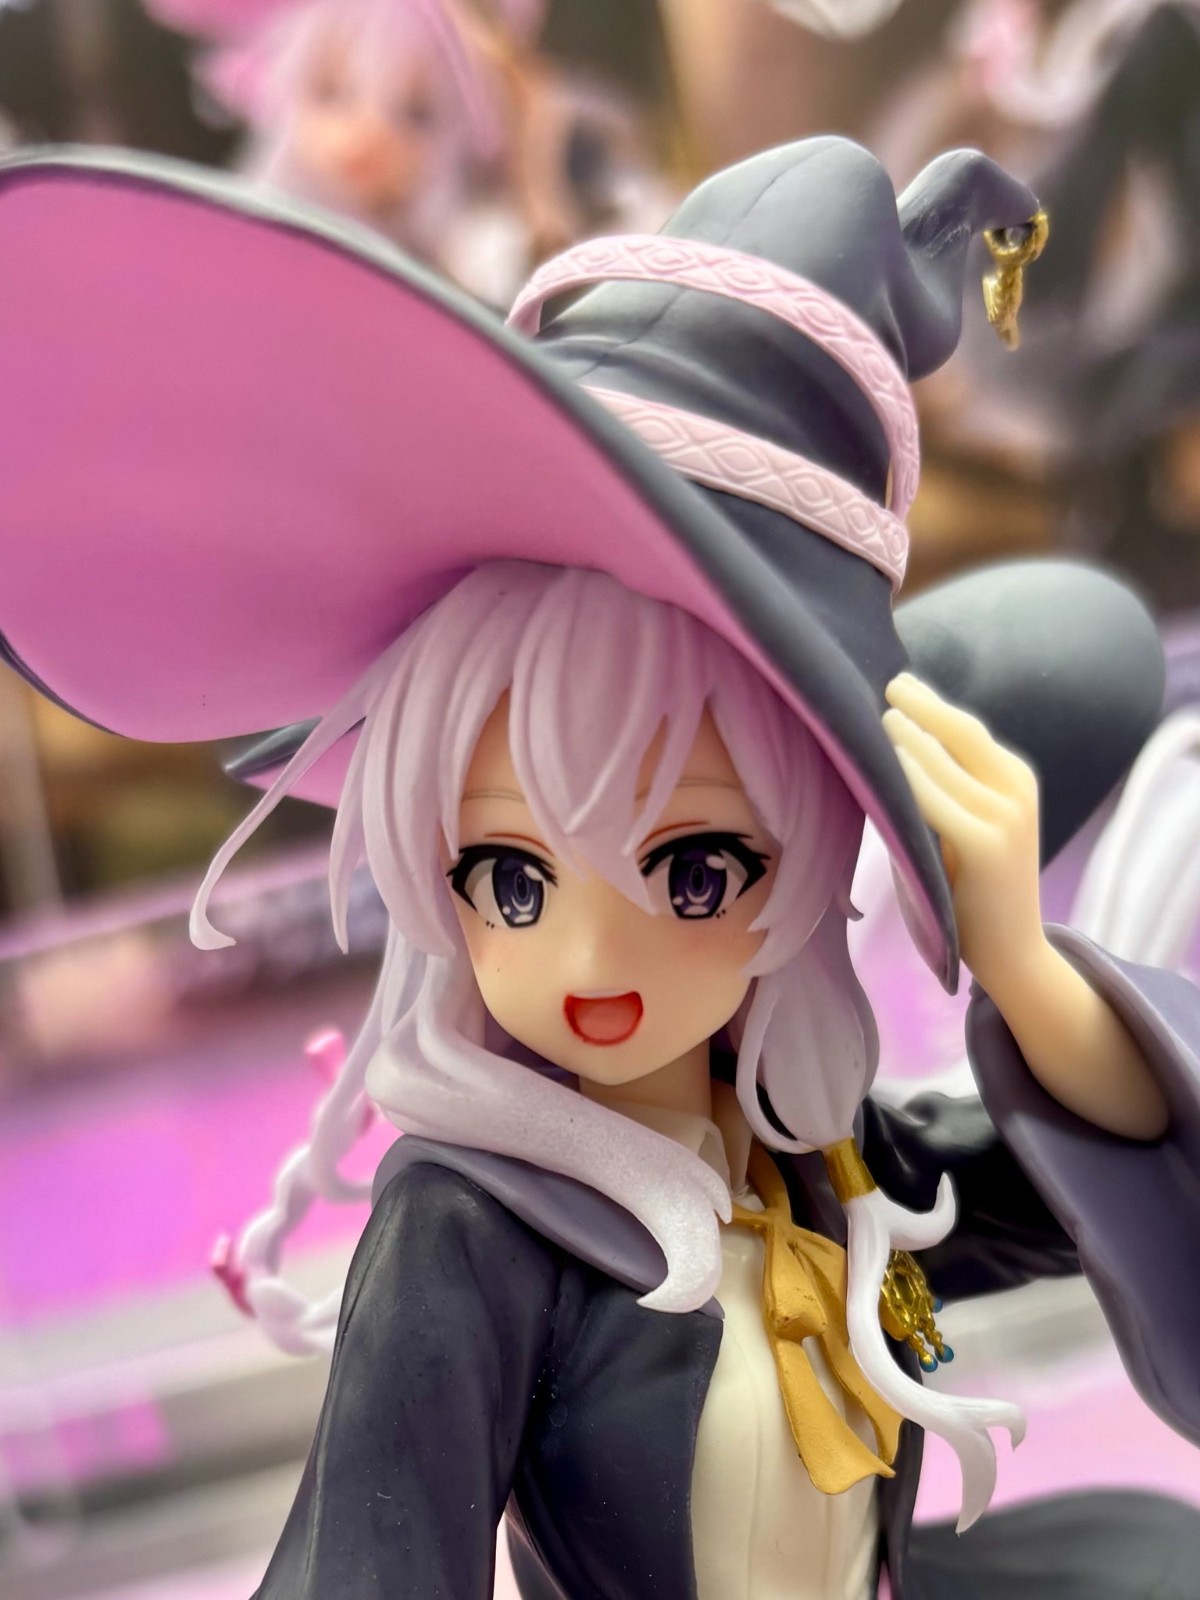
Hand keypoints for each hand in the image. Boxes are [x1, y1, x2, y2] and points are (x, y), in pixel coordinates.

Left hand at [882, 671, 1047, 998]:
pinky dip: (909, 775)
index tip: (894, 681)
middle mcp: (1016, 790)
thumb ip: (946, 790)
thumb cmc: (974, 890)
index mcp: (1014, 779)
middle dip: (917, 703)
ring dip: (906, 733)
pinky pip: (935, 801)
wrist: (1015, 952)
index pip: (965, 728)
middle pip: (959, 731)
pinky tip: (885, 756)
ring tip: (874, 712)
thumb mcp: (965, 827)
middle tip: (879, 681)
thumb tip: (891, 749)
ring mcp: (1005, 816)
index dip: (929, 702)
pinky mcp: (986, 845)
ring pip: (943, 761)